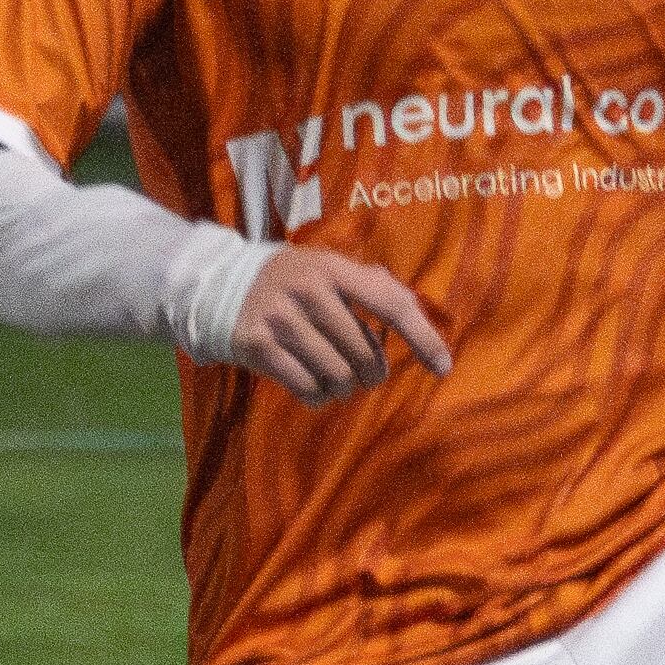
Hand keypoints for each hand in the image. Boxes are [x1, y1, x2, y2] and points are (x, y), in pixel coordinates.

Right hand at [225, 246, 451, 403]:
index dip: (422, 338)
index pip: (391, 304)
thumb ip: (372, 286)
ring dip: (344, 387)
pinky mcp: (257, 345)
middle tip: (365, 374)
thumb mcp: (328, 268)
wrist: (222, 286)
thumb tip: (421, 324)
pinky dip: (319, 396)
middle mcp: (308, 290)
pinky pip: (307, 388)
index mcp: (334, 268)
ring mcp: (280, 318)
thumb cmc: (293, 282)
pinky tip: (316, 387)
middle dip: (371, 373)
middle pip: (363, 354)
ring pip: (337, 376)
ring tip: (337, 379)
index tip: (443, 368)